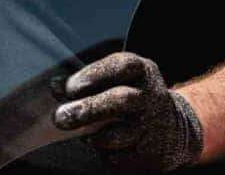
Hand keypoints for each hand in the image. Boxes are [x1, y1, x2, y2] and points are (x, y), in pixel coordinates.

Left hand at [52, 52, 202, 172]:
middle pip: (120, 100)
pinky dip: (103, 153)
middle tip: (59, 118)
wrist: (169, 128)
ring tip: (83, 134)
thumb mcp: (116, 78)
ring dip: (92, 136)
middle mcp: (150, 97)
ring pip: (118, 135)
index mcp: (141, 70)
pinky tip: (101, 146)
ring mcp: (151, 127)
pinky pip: (118, 157)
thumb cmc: (130, 96)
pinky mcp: (149, 155)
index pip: (120, 67)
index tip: (68, 88)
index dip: (92, 76)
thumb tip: (55, 87)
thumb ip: (86, 80)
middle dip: (87, 109)